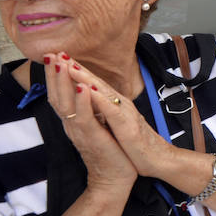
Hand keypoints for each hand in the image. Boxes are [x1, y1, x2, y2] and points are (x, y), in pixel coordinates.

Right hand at [43, 53, 137, 194]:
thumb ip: (88, 111)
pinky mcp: (93, 138)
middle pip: (57, 95)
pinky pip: (84, 118)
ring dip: (63, 82)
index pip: (60, 94)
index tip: (53, 54)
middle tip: (49, 53)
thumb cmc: (108, 151)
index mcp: (73, 120)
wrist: (114, 179)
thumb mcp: (96, 126)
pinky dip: (83, 101)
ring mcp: (80, 131)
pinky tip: (83, 87)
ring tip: (61, 63)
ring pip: (66, 103)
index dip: (55, 75)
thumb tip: (84, 92)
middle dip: (54, 74)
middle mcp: (72, 124)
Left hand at [62, 59, 175, 180]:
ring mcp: (125, 114)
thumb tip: (93, 101)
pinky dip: (100, 100)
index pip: (93, 86)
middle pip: (95, 84)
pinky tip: (89, 90)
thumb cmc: (136, 145)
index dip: (76, 72)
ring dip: (85, 78)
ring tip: (70, 65)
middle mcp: (119, 106)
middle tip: (58, 53)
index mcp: (114, 107)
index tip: (58, 59)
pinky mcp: (128, 127)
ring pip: (103, 93)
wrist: (157, 161)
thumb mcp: (117, 125)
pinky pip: (112, 111)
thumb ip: (107, 111)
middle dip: (76, 69)